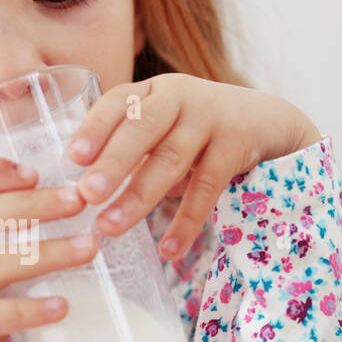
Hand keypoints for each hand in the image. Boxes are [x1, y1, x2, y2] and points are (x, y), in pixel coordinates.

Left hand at [66, 73, 321, 259]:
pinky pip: (207, 187)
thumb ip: (128, 143)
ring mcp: (210, 118)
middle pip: (142, 128)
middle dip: (113, 162)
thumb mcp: (163, 124)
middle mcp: (179, 97)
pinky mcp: (237, 145)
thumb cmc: (197, 128)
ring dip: (139, 196)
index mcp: (152, 91)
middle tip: (87, 194)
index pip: (118, 101)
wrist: (269, 120)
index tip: (72, 158)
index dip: (94, 128)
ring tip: (110, 227)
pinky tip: (168, 249)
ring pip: (171, 159)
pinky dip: (186, 221)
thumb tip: (78, 192)